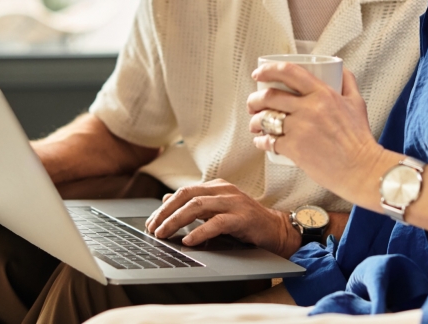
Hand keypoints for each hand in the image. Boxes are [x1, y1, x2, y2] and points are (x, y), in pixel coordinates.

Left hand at [144, 179, 300, 258]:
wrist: (276, 229)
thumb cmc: (245, 222)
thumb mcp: (217, 211)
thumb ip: (195, 205)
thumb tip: (166, 199)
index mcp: (216, 187)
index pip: (183, 192)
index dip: (165, 207)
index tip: (151, 222)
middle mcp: (223, 190)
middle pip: (187, 196)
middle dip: (166, 212)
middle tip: (152, 229)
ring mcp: (234, 202)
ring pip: (198, 206)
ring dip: (176, 221)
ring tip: (163, 234)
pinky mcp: (242, 217)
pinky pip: (217, 223)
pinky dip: (200, 232)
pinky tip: (189, 241)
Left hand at [248, 64, 384, 201]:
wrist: (361, 169)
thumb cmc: (359, 139)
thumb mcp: (357, 103)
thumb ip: (348, 82)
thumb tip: (340, 68)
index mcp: (323, 94)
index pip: (289, 72)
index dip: (268, 70)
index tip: (259, 73)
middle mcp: (309, 108)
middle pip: (270, 96)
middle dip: (254, 99)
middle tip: (253, 103)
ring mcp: (300, 129)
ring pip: (265, 118)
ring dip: (254, 121)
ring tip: (254, 125)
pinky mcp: (294, 149)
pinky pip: (269, 141)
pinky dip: (262, 142)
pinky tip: (262, 142)